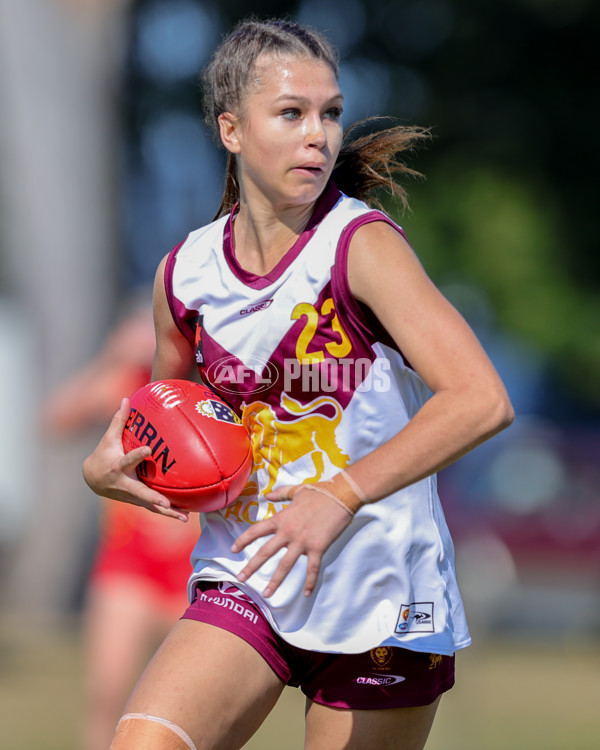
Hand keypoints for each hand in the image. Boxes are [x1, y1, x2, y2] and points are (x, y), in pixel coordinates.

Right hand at [82, 398, 188, 520]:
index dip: (138, 455)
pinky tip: (185, 516)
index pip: (128, 460)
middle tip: (165, 503)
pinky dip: (168, 513)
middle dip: (153, 498)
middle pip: (140, 493)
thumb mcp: (108, 438)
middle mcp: (125, 484)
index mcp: (118, 466)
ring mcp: (131, 496)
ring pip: (150, 506)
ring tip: (184, 517)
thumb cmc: (103, 454)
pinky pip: (154, 509)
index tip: (148, 449)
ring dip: (167, 512)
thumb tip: (126, 398)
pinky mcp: (137, 501)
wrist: (92, 479)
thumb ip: (119, 420)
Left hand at [231, 484, 352, 597]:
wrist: (341, 495)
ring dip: (275, 581)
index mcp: (281, 518)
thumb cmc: (319, 491)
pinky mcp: (318, 547)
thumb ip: (280, 494)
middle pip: (265, 552)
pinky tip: (306, 593)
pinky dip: (309, 582)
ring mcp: (302, 541)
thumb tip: (267, 495)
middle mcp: (288, 531)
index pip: (256, 530)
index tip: (233, 548)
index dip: (243, 540)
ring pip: (285, 565)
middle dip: (251, 566)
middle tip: (241, 578)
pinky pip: (312, 569)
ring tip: (267, 594)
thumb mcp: (296, 490)